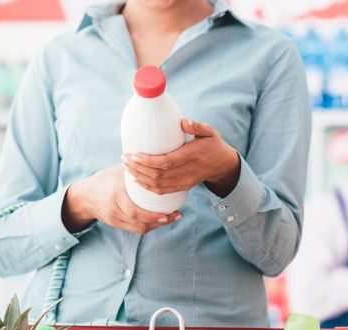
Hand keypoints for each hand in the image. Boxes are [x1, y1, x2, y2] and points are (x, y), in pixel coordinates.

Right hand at [62, 165, 181, 233]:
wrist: (83, 197)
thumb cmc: (104, 180)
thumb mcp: (117, 172)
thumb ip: (135, 169)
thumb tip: (156, 160)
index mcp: (115, 195)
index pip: (135, 211)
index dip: (153, 216)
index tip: (169, 213)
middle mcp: (115, 210)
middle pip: (140, 223)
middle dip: (160, 222)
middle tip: (176, 216)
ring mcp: (115, 219)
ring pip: (139, 229)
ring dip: (157, 225)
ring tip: (170, 218)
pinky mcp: (116, 225)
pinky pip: (135, 229)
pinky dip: (148, 225)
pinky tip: (158, 220)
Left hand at [122, 118, 240, 197]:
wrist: (222, 164)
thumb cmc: (213, 144)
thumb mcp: (210, 132)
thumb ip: (197, 126)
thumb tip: (183, 121)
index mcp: (192, 157)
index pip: (166, 163)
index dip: (148, 161)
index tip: (134, 154)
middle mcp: (187, 172)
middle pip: (158, 175)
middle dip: (138, 168)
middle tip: (125, 158)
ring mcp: (185, 182)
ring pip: (158, 185)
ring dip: (140, 177)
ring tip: (126, 166)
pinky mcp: (183, 187)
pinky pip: (162, 191)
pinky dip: (147, 186)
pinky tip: (137, 179)